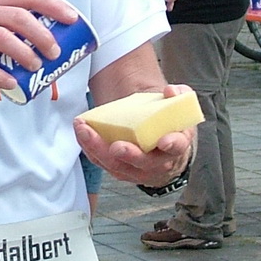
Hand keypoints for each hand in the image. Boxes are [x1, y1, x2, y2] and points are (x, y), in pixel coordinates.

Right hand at [0, 0, 75, 92]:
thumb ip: (5, 17)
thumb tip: (43, 32)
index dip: (54, 5)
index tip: (73, 18)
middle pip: (19, 16)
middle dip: (43, 34)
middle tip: (55, 51)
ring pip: (2, 37)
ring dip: (25, 53)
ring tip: (36, 66)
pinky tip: (11, 83)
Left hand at [73, 83, 196, 185]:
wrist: (161, 144)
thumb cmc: (168, 126)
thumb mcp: (178, 107)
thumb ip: (178, 95)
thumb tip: (170, 91)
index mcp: (175, 146)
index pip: (177, 147)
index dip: (172, 144)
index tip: (165, 141)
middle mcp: (157, 162)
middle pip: (143, 162)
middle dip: (129, 154)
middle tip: (117, 146)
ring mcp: (137, 169)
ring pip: (117, 165)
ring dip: (98, 148)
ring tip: (85, 130)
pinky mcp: (119, 169)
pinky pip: (102, 162)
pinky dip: (89, 148)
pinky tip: (81, 133)